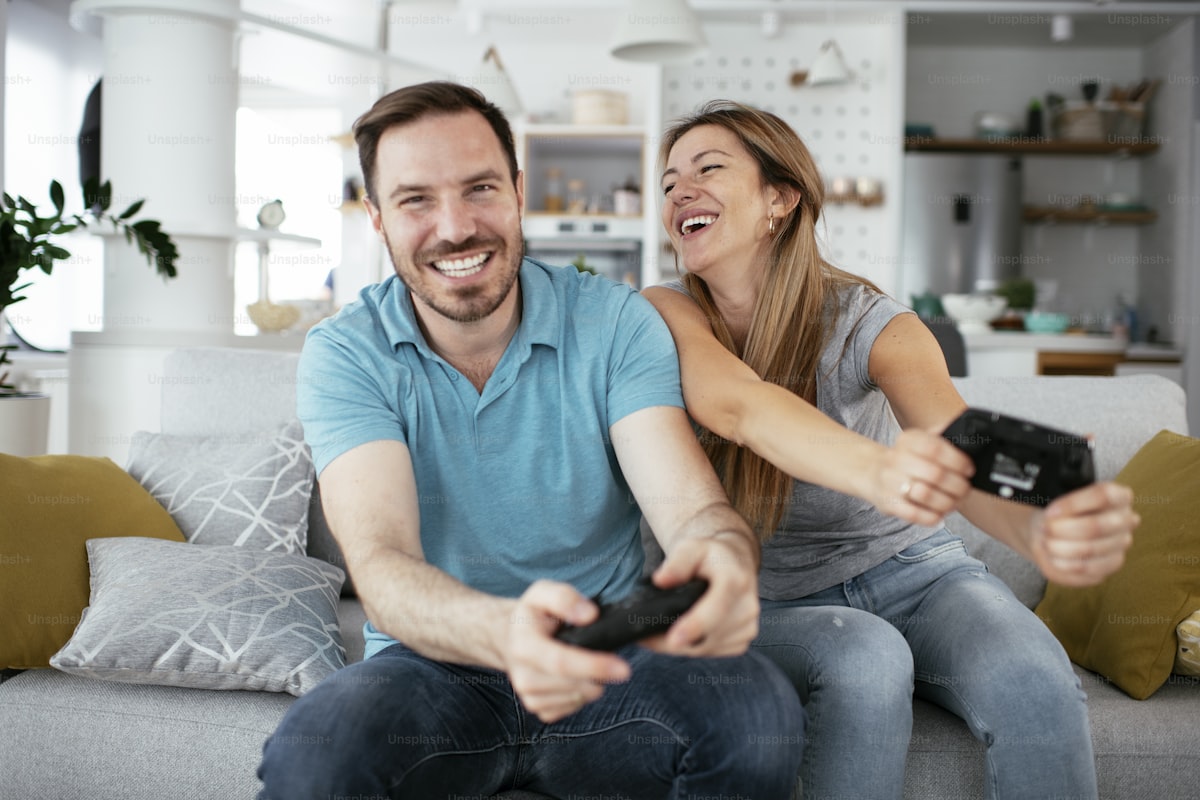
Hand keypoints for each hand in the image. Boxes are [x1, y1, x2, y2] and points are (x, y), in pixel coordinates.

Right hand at [502, 580, 630, 722]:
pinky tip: (578, 676)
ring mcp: (529, 696)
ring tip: (590, 663)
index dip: (594, 666)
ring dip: (592, 683)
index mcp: (524, 646)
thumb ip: (564, 598)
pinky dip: (583, 693)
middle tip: (615, 662)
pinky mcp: (538, 709)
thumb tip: (589, 615)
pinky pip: (573, 707)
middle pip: (574, 685)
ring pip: (578, 698)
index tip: (623, 668)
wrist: (510, 638)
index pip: (561, 662)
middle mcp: (522, 676)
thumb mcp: (542, 592)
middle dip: (600, 676)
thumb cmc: (532, 615)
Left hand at [642, 532, 759, 656]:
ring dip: (679, 647)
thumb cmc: (709, 555)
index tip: (673, 639)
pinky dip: (691, 648)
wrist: (734, 562)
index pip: (717, 608)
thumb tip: (660, 580)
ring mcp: (748, 626)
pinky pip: (711, 652)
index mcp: (735, 581)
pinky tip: (679, 636)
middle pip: (707, 637)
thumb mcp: (691, 548)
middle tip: (643, 638)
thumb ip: (676, 563)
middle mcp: (747, 607)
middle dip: (671, 641)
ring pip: (705, 649)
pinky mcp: (743, 640)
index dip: (695, 626)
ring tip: (656, 635)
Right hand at [868, 429, 974, 526]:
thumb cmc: (906, 459)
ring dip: (948, 502)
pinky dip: (933, 516)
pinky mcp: (888, 503)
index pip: (936, 448)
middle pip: (935, 474)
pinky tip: (940, 513)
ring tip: (955, 502)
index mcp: (907, 440)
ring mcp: (890, 482)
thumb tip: (963, 435)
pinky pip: (915, 514)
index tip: (968, 469)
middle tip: (965, 489)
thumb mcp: (920, 441)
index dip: (958, 461)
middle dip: (958, 485)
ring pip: (926, 495)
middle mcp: (895, 459)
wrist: (873, 473)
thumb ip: (941, 437)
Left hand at [1028, 482, 1138, 585]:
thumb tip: (1054, 516)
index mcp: (1118, 496)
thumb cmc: (1061, 512)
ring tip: (1047, 542)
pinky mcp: (1110, 565)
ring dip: (1059, 547)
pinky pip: (1085, 568)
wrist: (1054, 532)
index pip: (1103, 496)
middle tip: (1045, 528)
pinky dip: (1062, 562)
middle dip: (1061, 529)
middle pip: (1095, 527)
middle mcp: (1126, 520)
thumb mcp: (1057, 499)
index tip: (1050, 512)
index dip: (1072, 504)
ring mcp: (1121, 544)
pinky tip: (1053, 556)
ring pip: (1089, 549)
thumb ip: (1060, 501)